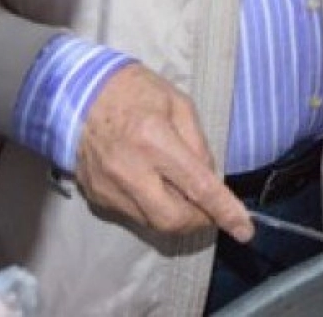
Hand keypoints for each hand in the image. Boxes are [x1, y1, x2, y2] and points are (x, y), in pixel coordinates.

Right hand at [75, 63, 252, 240]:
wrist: (78, 93)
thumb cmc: (135, 91)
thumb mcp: (179, 104)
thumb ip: (198, 143)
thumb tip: (211, 178)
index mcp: (154, 140)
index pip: (197, 186)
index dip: (224, 211)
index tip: (243, 230)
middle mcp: (129, 170)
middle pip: (172, 219)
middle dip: (199, 221)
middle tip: (210, 209)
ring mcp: (108, 187)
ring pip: (152, 223)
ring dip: (176, 215)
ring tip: (181, 191)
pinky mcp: (96, 196)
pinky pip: (133, 215)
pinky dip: (152, 207)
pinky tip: (154, 185)